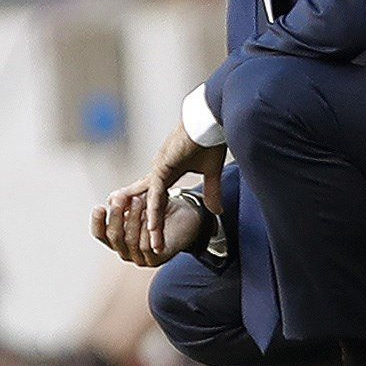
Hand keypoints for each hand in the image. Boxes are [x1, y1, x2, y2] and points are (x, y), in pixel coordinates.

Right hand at [89, 190, 202, 267]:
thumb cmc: (161, 208)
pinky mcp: (156, 260)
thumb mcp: (142, 198)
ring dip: (133, 218)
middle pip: (114, 237)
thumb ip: (127, 198)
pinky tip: (149, 218)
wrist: (188, 216)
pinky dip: (146, 232)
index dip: (97, 222)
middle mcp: (126, 250)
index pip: (100, 234)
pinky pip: (145, 247)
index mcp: (118, 238)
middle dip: (116, 216)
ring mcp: (140, 258)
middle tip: (122, 198)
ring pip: (129, 241)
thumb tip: (111, 198)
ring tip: (139, 200)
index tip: (99, 207)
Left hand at [106, 122, 226, 254]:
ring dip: (152, 224)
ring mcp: (159, 168)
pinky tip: (152, 225)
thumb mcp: (212, 171)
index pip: (160, 199)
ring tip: (151, 245)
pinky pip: (156, 193)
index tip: (159, 235)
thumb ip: (212, 191)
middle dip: (150, 226)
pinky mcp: (162, 166)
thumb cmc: (211, 138)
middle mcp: (159, 170)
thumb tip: (216, 210)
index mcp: (168, 171)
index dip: (158, 217)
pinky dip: (154, 210)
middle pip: (151, 204)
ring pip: (151, 203)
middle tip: (149, 246)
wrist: (210, 120)